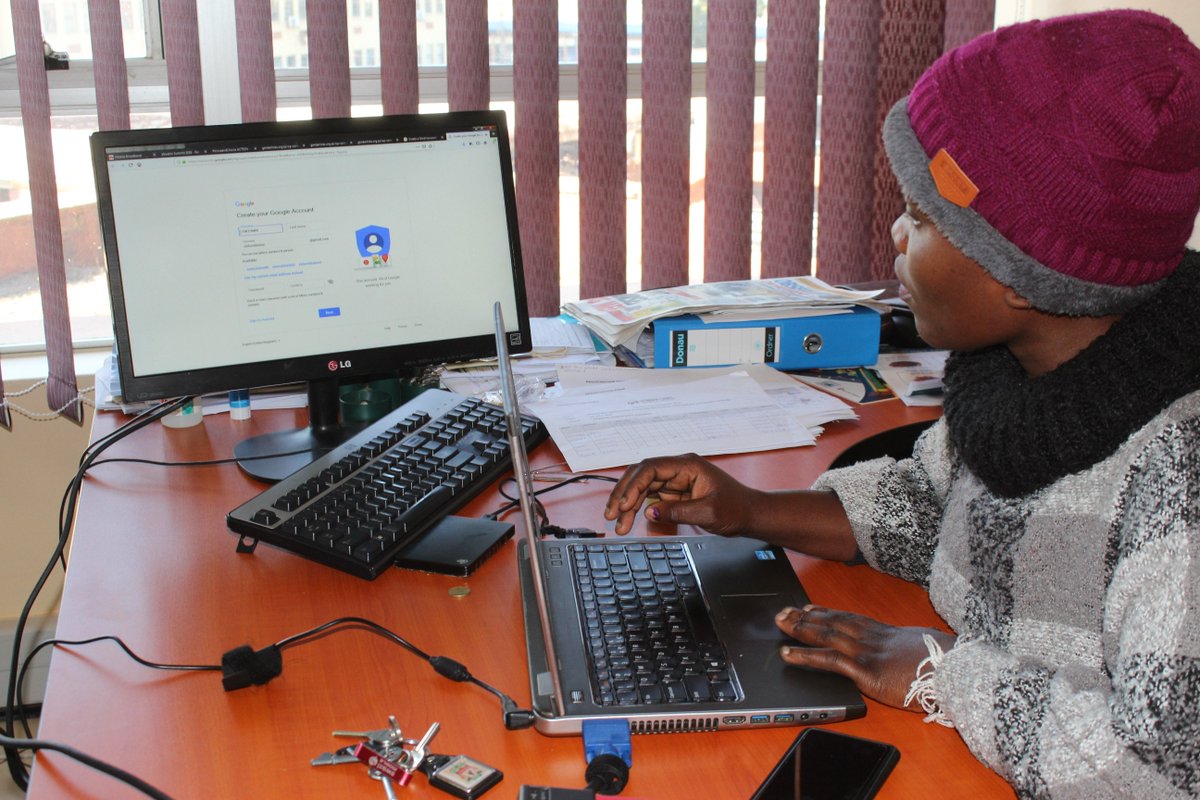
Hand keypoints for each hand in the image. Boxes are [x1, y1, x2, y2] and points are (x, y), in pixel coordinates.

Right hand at [603, 454, 758, 535]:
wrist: (751, 515)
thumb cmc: (736, 509)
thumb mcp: (708, 513)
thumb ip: (677, 511)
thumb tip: (649, 511)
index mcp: (688, 465)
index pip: (651, 469)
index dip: (633, 485)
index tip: (623, 504)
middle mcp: (679, 469)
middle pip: (641, 475)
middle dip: (623, 494)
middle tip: (611, 515)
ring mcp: (676, 480)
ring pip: (642, 487)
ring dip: (628, 504)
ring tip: (618, 524)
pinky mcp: (675, 493)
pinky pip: (650, 497)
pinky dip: (638, 508)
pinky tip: (630, 520)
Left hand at [774, 605, 955, 710]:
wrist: (958, 671)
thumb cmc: (952, 662)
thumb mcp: (930, 646)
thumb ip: (915, 645)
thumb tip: (920, 646)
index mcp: (888, 633)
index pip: (850, 619)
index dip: (827, 613)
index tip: (809, 608)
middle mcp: (874, 638)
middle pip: (832, 623)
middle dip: (805, 618)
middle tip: (783, 612)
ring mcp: (868, 653)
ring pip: (825, 636)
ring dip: (799, 631)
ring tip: (780, 625)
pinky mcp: (866, 672)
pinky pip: (828, 661)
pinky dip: (805, 657)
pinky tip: (788, 654)